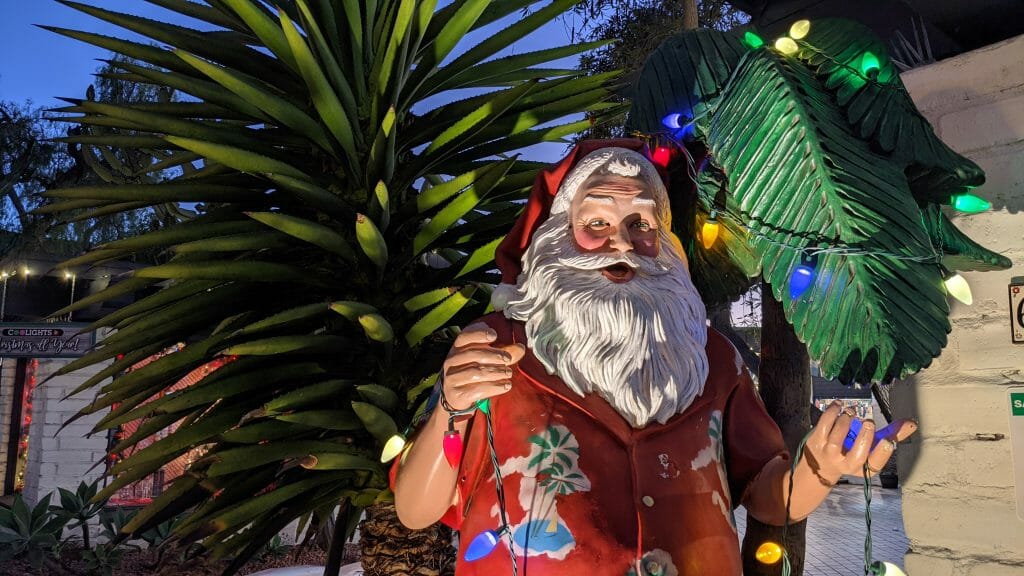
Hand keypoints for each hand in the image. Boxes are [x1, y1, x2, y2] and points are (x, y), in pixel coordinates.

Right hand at [441, 322, 525, 411]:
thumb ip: (503, 352)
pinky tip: (506, 386)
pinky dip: (494, 387)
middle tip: (508, 358)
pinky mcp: (457, 394)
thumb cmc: (474, 372)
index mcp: (458, 348)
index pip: (465, 336)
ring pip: (475, 373)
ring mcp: (451, 378)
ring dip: (495, 372)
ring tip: (509, 373)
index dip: (479, 334)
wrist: (457, 397)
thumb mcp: (487, 359)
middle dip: (493, 355)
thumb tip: (520, 348)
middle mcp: (451, 361)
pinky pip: (476, 390)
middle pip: (472, 354)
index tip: (494, 335)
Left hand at [802, 401, 916, 485]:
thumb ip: (892, 434)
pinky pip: (824, 426)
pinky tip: (839, 405)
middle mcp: (847, 463)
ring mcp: (830, 453)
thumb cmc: (852, 451)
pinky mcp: (817, 441)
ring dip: (846, 421)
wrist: (820, 463)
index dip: (882, 454)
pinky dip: (832, 413)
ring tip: (852, 411)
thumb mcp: (872, 446)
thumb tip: (913, 423)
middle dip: (865, 437)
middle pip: (857, 455)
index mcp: (864, 467)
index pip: (875, 464)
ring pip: (838, 439)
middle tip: (870, 422)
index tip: (888, 442)